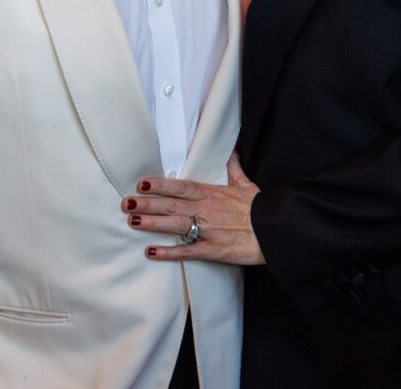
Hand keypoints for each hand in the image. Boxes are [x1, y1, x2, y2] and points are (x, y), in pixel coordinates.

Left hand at [121, 151, 264, 264]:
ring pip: (174, 226)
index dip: (161, 185)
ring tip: (132, 221)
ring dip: (152, 224)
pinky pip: (186, 251)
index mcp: (212, 193)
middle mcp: (206, 210)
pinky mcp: (211, 250)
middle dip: (148, 204)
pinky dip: (168, 252)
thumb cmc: (259, 208)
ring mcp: (207, 231)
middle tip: (126, 203)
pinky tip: (151, 252)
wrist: (273, 232)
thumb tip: (232, 148)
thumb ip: (233, 167)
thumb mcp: (245, 183)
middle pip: (171, 206)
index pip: (181, 187)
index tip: (142, 183)